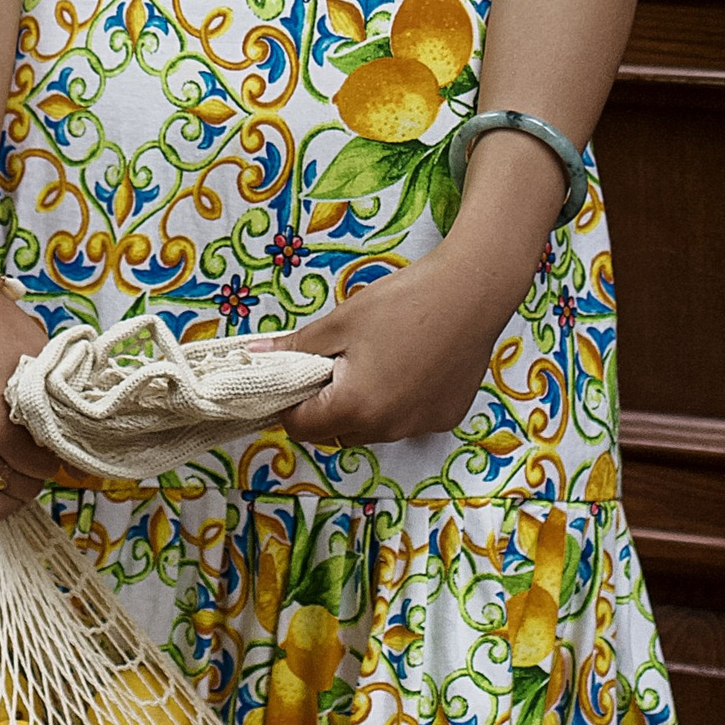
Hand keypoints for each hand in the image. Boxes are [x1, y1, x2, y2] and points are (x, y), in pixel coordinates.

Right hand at [0, 283, 54, 544]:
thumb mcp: (39, 366)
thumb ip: (58, 412)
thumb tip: (84, 458)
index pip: (41, 468)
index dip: (58, 460)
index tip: (62, 449)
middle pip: (13, 489)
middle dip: (34, 481)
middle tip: (41, 463)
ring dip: (4, 501)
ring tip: (17, 484)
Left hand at [278, 229, 544, 447]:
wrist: (472, 291)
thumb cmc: (402, 302)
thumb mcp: (340, 322)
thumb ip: (295, 348)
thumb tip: (252, 357)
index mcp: (355, 408)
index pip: (301, 427)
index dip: (289, 403)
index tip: (295, 376)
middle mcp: (388, 429)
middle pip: (337, 433)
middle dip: (325, 407)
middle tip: (333, 363)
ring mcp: (421, 427)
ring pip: (373, 429)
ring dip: (363, 408)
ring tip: (374, 361)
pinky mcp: (446, 417)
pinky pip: (407, 420)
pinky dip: (399, 403)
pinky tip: (410, 365)